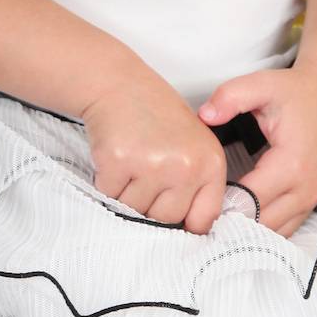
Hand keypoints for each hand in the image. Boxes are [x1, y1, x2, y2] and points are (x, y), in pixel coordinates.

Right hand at [82, 76, 228, 233]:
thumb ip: (198, 184)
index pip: (202, 220)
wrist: (119, 83)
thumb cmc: (156, 115)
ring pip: (136, 209)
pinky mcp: (119, 160)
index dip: (183, 222)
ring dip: (126, 194)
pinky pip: (110, 194)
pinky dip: (106, 183)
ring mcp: (152, 163)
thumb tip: (188, 233)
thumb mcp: (194, 144)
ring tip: (129, 162)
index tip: (170, 214)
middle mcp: (186, 166)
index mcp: (211, 163)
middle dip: (150, 204)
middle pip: (165, 219)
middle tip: (143, 175)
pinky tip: (113, 158)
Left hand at [198, 66, 316, 235]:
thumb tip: (205, 116)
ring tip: (215, 215)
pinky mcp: (312, 200)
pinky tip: (239, 214)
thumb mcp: (260, 85)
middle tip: (198, 212)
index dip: (220, 204)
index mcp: (291, 164)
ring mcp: (312, 197)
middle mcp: (305, 188)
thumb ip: (229, 97)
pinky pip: (285, 227)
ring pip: (273, 231)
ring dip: (245, 227)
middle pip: (260, 224)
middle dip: (229, 221)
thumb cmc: (296, 92)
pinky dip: (262, 226)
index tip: (195, 199)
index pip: (249, 201)